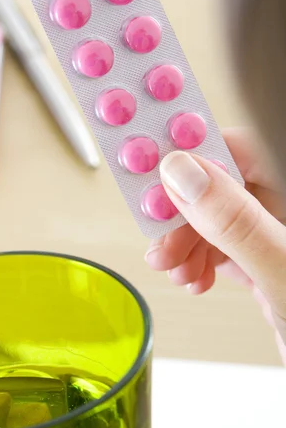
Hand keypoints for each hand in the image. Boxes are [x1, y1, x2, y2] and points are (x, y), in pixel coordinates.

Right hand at [145, 129, 285, 363]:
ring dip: (185, 243)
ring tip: (174, 268)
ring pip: (216, 219)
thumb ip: (235, 222)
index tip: (155, 172)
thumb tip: (186, 175)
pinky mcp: (268, 259)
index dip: (194, 156)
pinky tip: (194, 279)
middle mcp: (285, 208)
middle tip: (159, 239)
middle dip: (183, 215)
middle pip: (221, 187)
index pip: (242, 149)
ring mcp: (277, 233)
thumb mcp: (281, 270)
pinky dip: (200, 261)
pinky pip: (224, 247)